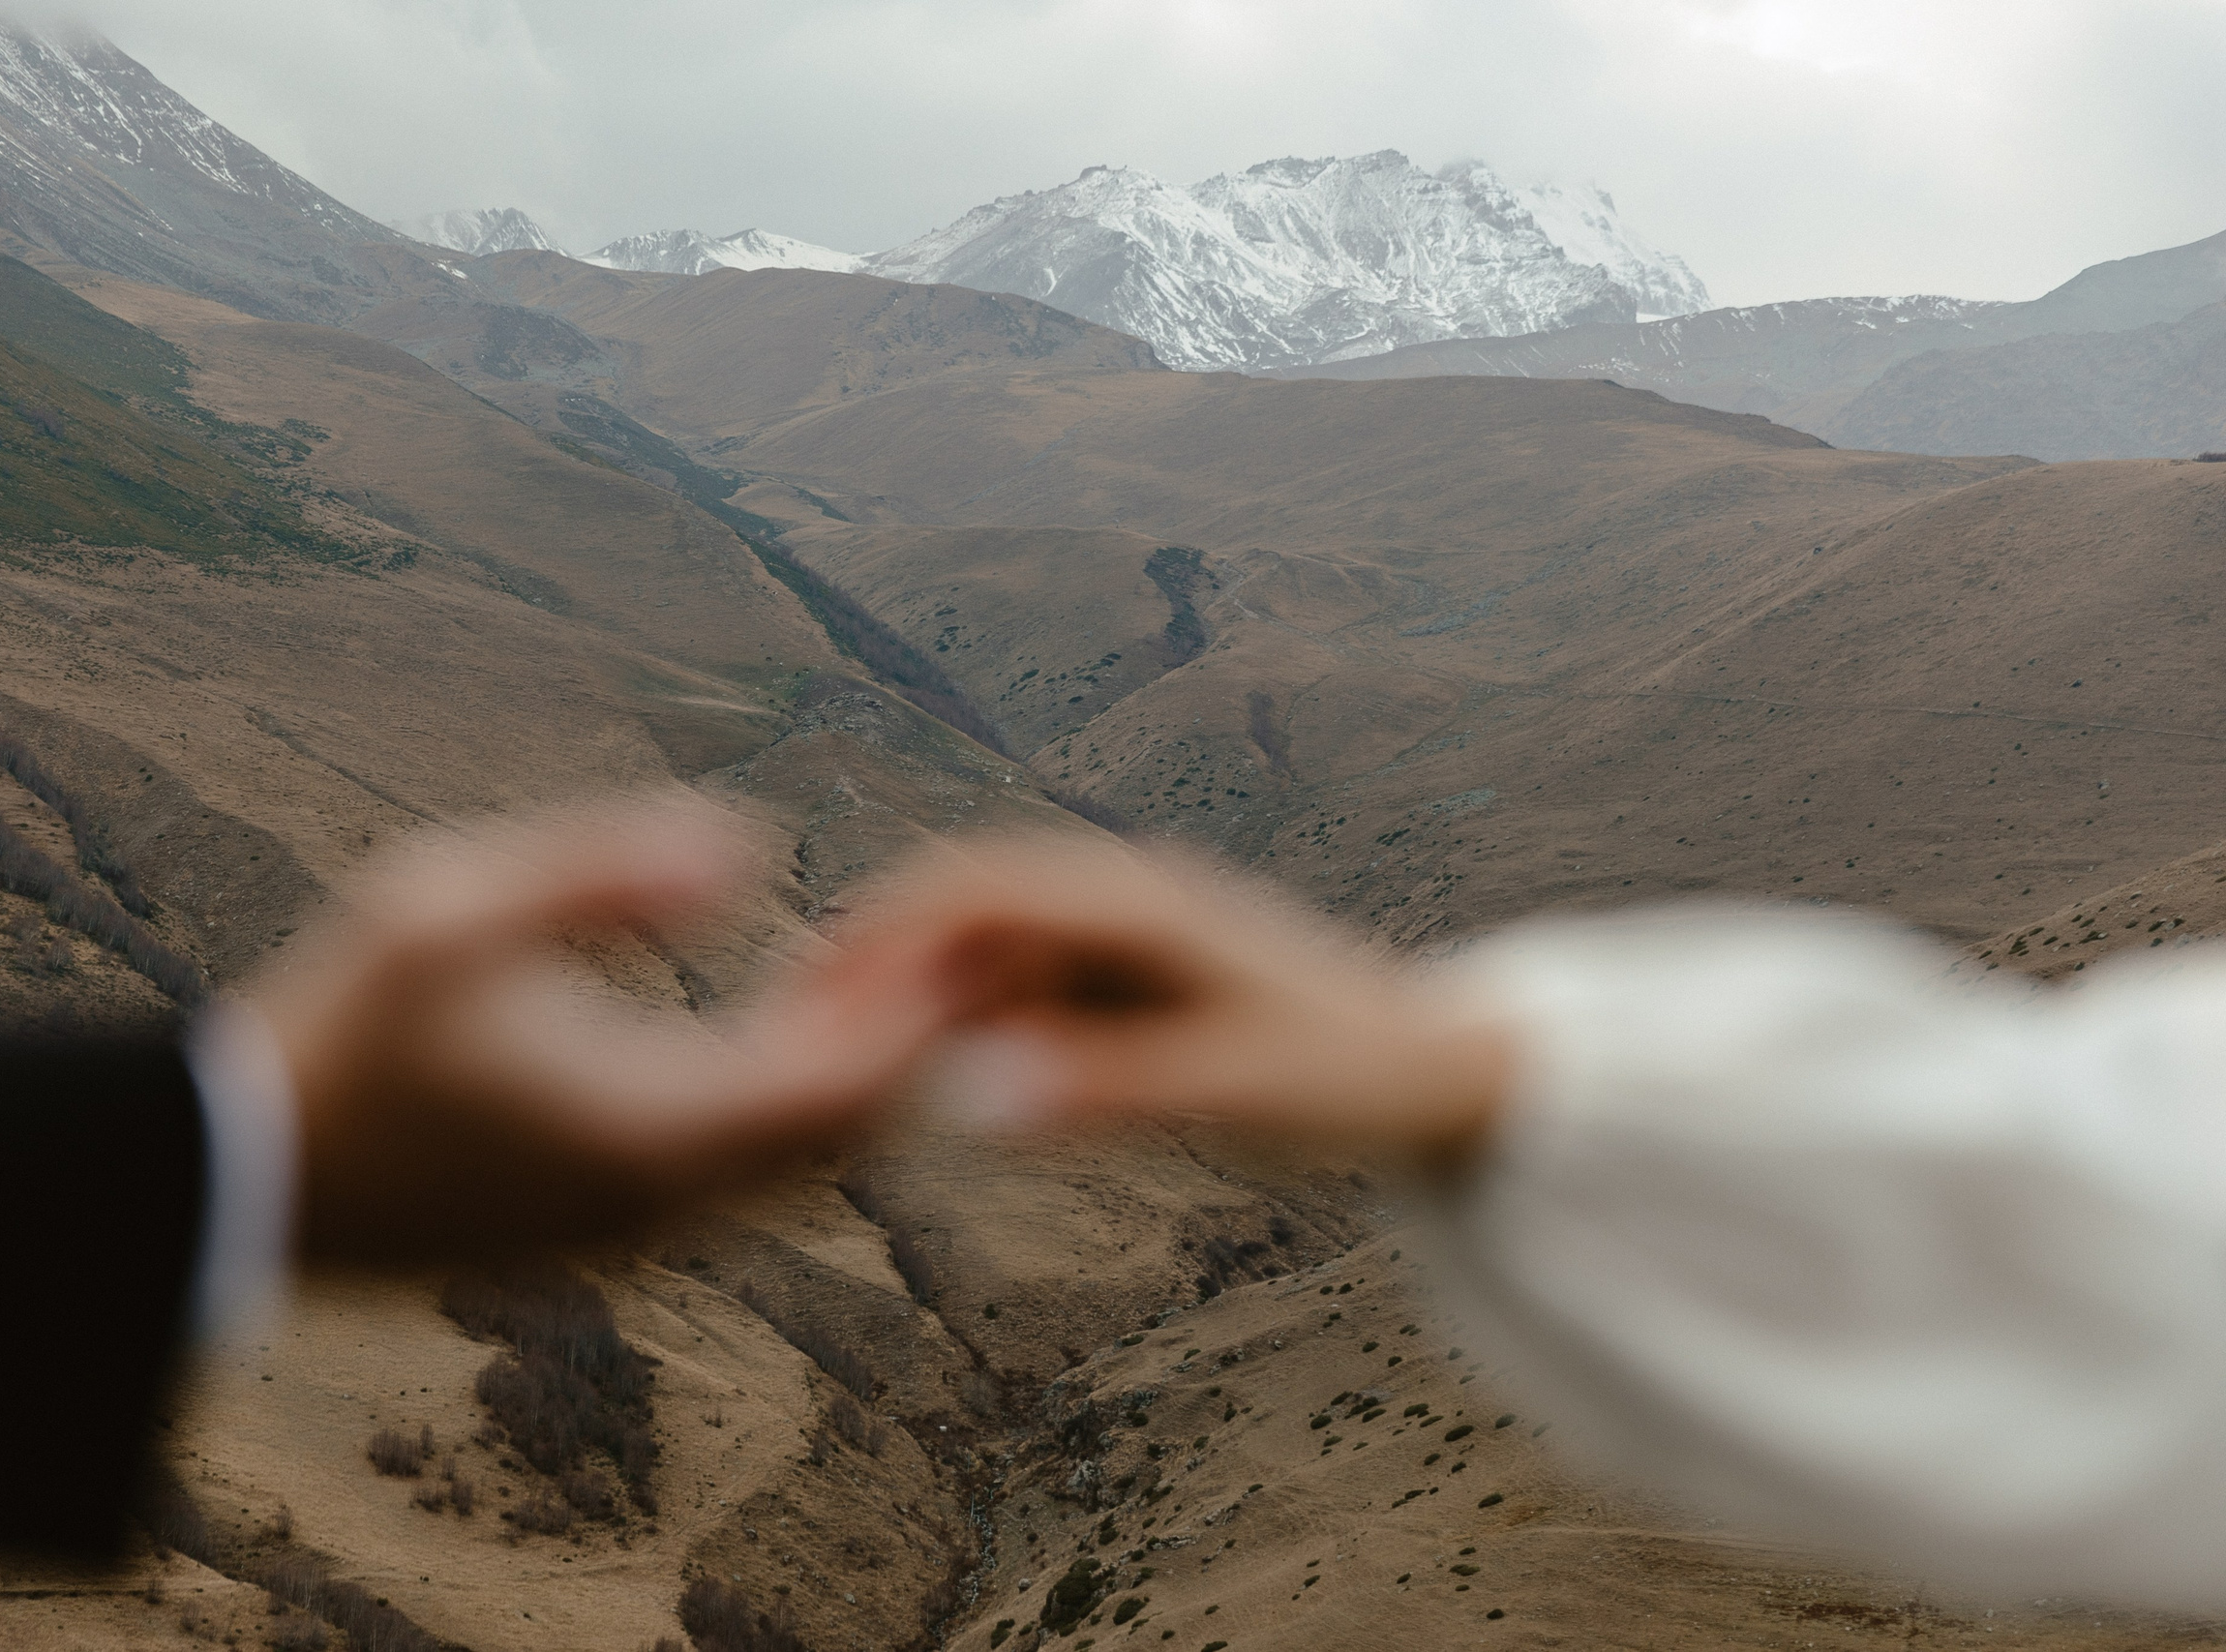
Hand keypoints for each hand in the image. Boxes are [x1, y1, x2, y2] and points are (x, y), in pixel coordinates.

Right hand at [255, 795, 943, 1263]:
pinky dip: (789, 1098)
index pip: (848, 1088)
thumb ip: (598, 871)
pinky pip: (741, 1169)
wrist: (246, 1175)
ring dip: (850, 1069)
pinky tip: (784, 1017)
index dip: (921, 1009)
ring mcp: (637, 1225)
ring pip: (799, 1159)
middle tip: (960, 942)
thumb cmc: (336, 1035)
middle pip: (848, 1133)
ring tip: (888, 966)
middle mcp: (666, 1201)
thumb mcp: (446, 914)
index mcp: (652, 1131)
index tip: (968, 931)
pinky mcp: (604, 1226)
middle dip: (910, 1038)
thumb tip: (745, 847)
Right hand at [821, 836, 1515, 1166]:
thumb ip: (1101, 1092)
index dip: (882, 935)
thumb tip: (962, 1099)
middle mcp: (1121, 903)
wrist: (1445, 1079)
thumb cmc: (1353, 1076)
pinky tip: (926, 1087)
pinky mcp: (1129, 986)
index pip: (977, 887)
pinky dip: (967, 1032)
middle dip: (874, 964)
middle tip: (786, 1040)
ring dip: (913, 1002)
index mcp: (1143, 900)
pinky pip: (1024, 995)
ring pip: (986, 955)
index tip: (804, 998)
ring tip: (834, 1073)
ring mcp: (1123, 942)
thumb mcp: (1232, 1091)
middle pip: (963, 910)